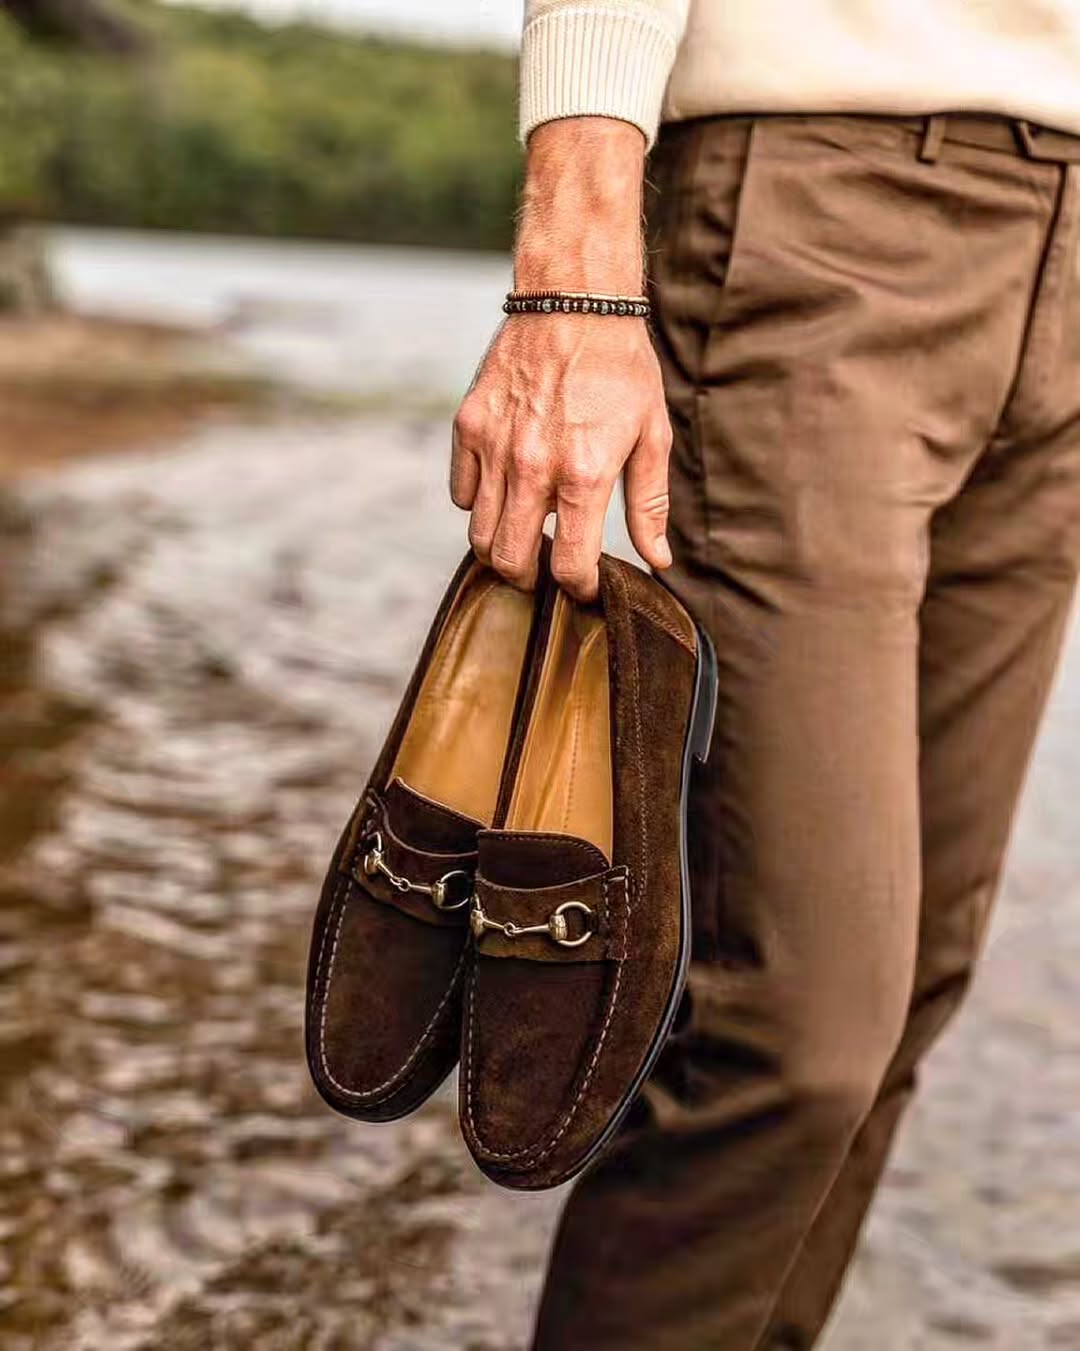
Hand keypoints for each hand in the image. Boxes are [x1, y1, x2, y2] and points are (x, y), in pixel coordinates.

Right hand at [450, 310, 671, 600]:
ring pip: (480, 534)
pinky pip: (461, 492)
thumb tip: (658, 561)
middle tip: (546, 568)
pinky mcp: (468, 426)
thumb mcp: (651, 436)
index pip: (569, 566)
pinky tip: (505, 490)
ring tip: (526, 533)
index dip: (580, 588)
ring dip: (502, 546)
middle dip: (530, 579)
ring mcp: (494, 447)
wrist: (574, 300)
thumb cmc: (621, 368)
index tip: (585, 586)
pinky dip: (479, 504)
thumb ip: (649, 505)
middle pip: (511, 561)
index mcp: (584, 475)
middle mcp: (533, 467)